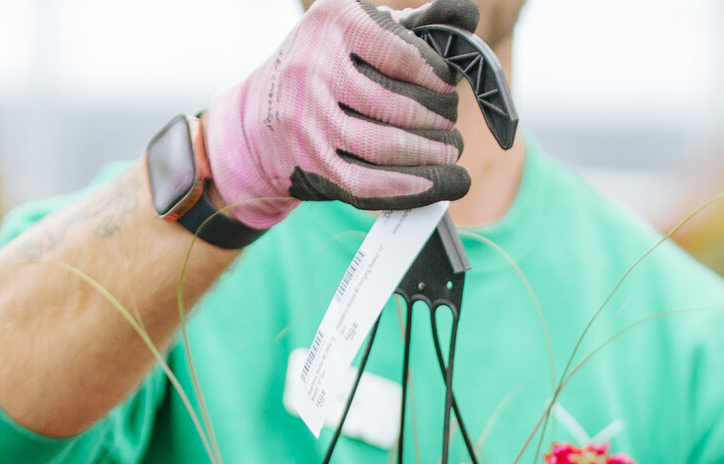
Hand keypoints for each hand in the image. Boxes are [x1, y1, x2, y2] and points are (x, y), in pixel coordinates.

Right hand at [204, 0, 477, 229]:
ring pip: (388, 147)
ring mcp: (313, 122)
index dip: (438, 76)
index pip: (404, 53)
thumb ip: (409, 25)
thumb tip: (465, 14)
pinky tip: (437, 184)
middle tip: (452, 125)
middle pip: (400, 105)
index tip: (450, 87)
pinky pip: (371, 183)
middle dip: (439, 120)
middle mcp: (318, 69)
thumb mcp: (355, 30)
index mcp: (334, 23)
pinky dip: (410, 187)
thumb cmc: (321, 68)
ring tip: (450, 152)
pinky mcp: (314, 165)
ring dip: (431, 156)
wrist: (258, 121)